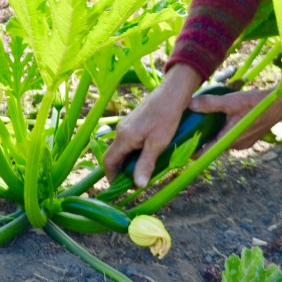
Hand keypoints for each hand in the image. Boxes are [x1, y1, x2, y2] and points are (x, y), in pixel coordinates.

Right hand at [103, 63, 201, 188]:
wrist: (172, 93)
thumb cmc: (166, 117)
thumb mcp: (158, 143)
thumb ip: (146, 164)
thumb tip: (138, 185)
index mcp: (124, 137)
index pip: (108, 161)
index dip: (112, 177)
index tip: (122, 187)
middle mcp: (121, 131)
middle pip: (114, 156)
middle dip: (122, 171)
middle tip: (136, 182)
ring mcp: (127, 125)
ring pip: (123, 149)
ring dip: (129, 162)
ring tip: (144, 171)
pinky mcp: (134, 122)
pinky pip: (129, 141)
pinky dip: (134, 152)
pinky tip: (148, 155)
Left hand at [189, 86, 281, 150]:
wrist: (280, 104)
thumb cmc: (256, 103)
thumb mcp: (231, 101)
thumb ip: (210, 104)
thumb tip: (190, 105)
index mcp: (229, 139)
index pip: (206, 152)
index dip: (193, 152)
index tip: (181, 148)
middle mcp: (236, 145)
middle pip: (214, 146)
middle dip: (202, 140)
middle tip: (190, 130)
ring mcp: (244, 143)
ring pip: (223, 142)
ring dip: (214, 135)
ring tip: (203, 124)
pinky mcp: (249, 138)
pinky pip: (232, 138)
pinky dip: (224, 132)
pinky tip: (222, 120)